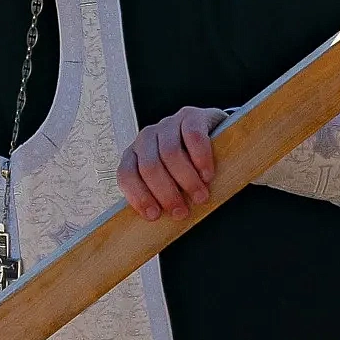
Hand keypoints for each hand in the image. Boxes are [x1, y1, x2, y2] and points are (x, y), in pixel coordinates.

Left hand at [117, 106, 228, 220]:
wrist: (213, 135)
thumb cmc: (187, 165)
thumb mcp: (169, 180)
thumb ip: (159, 195)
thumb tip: (157, 224)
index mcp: (134, 155)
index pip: (126, 175)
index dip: (138, 196)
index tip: (154, 216)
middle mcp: (146, 137)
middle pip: (149, 167)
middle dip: (166, 193)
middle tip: (181, 211)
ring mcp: (167, 124)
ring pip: (171, 153)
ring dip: (186, 180)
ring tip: (200, 196)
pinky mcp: (191, 116)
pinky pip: (192, 136)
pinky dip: (201, 158)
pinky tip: (207, 174)